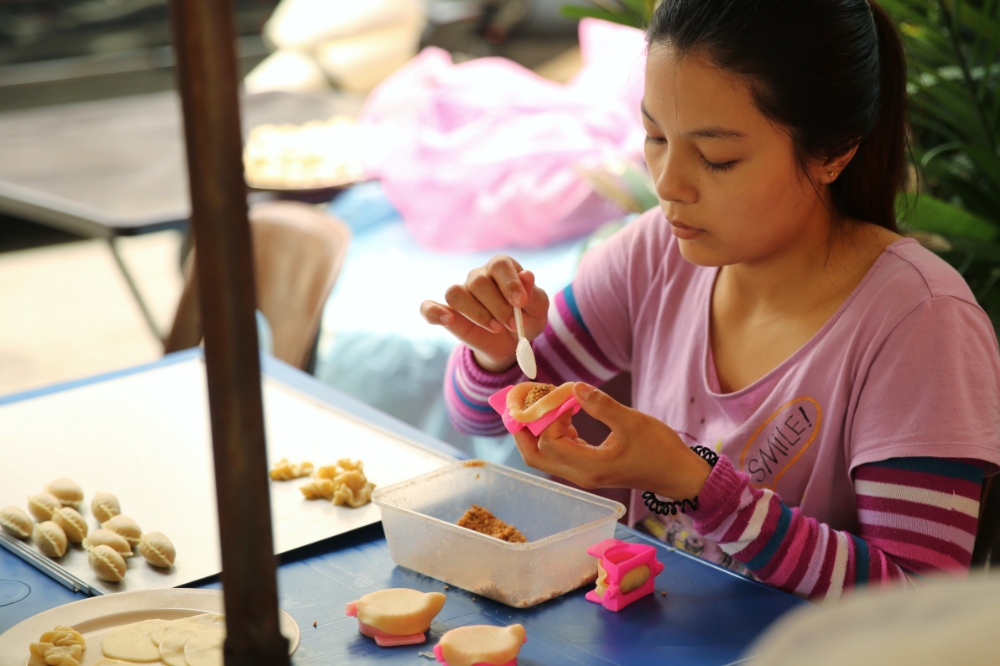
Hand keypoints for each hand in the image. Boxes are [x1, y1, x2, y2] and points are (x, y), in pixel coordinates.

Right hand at [420, 255, 548, 371]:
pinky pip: (428, 307)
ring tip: (495, 328)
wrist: (512, 343)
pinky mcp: (447, 313)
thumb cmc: (526, 319)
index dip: (509, 283)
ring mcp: (461, 293)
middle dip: (497, 306)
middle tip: (512, 324)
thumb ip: (533, 293)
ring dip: (476, 313)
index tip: (521, 303)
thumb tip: (527, 275)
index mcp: (502, 268)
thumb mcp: (538, 309)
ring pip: (455, 292)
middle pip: (478, 282)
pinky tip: (448, 319)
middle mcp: (478, 276)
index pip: (499, 264)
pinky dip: (434, 312)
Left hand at [513, 383, 711, 499]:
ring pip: (544, 455)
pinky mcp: (589, 469)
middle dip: (524, 429)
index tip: (563, 396)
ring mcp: (583, 474)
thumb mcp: (632, 422)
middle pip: (534, 456)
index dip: (548, 416)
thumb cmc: (660, 450)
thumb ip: (600, 405)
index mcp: (589, 467)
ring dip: (538, 430)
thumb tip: (573, 387)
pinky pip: (560, 452)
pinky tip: (567, 415)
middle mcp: (580, 475)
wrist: (678, 474)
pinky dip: (555, 433)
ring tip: (546, 404)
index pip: (549, 442)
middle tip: (523, 403)